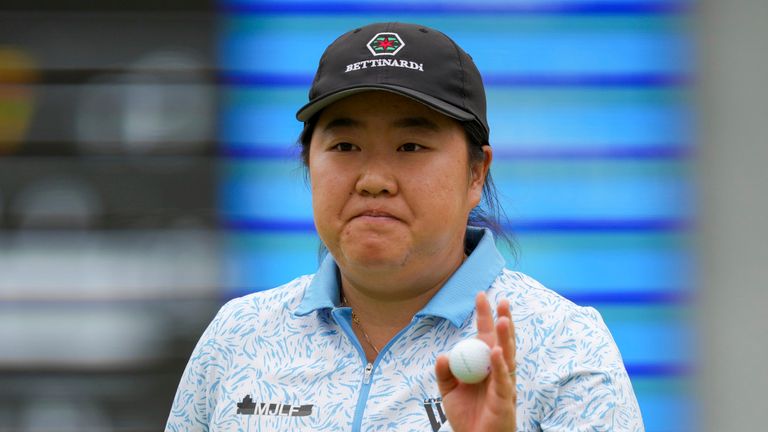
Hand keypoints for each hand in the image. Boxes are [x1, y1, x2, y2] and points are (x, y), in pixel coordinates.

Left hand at [435, 292, 515, 431]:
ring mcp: (504, 383)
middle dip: (503, 320)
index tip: (480, 295)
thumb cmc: (466, 417)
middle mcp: (498, 370)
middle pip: (503, 341)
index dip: (485, 316)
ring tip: (503, 320)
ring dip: (506, 338)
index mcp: (485, 365)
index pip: (486, 336)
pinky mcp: (505, 398)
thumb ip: (444, 373)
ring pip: (507, 356)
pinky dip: (499, 366)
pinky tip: (496, 351)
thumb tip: (443, 355)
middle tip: (502, 300)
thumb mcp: (448, 392)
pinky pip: (503, 379)